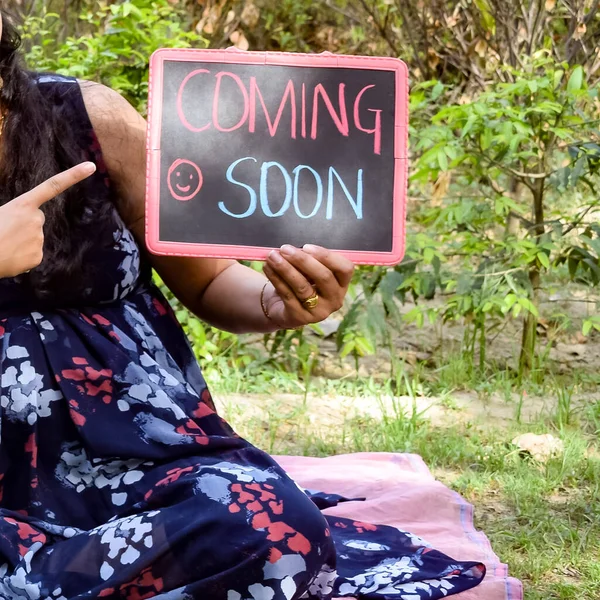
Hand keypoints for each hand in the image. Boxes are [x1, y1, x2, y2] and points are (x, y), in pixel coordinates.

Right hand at [0, 162, 95, 277]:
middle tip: (5, 231)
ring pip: (34, 238)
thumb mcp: (0, 212)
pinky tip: (9, 256)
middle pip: (37, 219)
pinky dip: (22, 256)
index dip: (73, 175)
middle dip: (25, 224)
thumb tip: (18, 223)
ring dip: (21, 241)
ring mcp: (39, 238)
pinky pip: (32, 254)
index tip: (90, 167)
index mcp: (22, 204)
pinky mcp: (38, 256)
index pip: (52, 186)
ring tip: (3, 244)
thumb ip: (13, 212)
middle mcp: (35, 219)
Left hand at [262, 244, 354, 328]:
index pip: (345, 269)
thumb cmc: (301, 281)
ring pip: (303, 286)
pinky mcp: (300, 317)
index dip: (327, 256)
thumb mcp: (309, 271)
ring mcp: (319, 312)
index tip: (306, 246)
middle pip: (324, 277)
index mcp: (341, 284)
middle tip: (285, 249)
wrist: (282, 306)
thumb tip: (293, 250)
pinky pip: (287, 295)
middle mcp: (335, 300)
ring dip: (286, 268)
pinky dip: (276, 279)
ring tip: (272, 256)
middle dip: (303, 260)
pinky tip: (267, 267)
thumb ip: (308, 261)